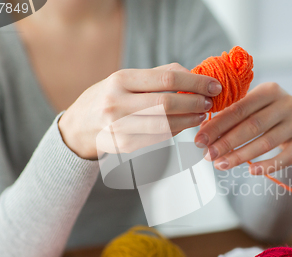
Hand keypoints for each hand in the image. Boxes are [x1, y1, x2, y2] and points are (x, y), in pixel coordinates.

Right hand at [59, 63, 222, 159]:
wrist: (78, 127)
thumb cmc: (106, 98)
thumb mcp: (125, 79)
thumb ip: (158, 75)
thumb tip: (193, 74)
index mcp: (120, 79)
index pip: (167, 78)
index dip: (195, 82)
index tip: (213, 85)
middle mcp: (117, 103)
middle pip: (168, 103)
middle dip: (195, 102)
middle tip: (209, 102)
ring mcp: (119, 127)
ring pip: (165, 125)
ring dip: (189, 120)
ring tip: (200, 115)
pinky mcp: (124, 146)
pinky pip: (158, 139)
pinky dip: (176, 131)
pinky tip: (183, 125)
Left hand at [195, 82, 291, 174]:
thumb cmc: (265, 111)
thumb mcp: (251, 105)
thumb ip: (230, 114)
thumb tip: (203, 131)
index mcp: (269, 90)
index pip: (239, 109)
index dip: (218, 125)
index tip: (200, 139)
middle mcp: (286, 103)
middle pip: (252, 126)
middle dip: (227, 143)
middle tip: (208, 155)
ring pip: (266, 143)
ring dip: (241, 156)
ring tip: (221, 165)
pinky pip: (286, 157)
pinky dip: (268, 166)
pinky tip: (251, 171)